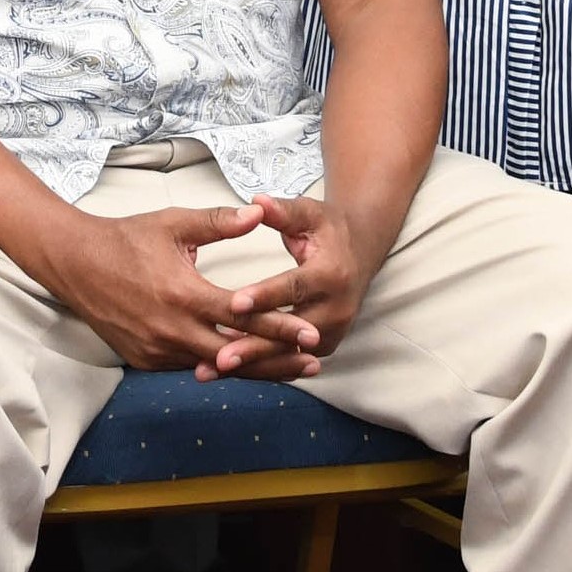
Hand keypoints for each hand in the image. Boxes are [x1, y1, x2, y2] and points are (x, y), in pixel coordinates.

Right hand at [38, 200, 315, 378]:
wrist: (75, 263)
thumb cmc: (126, 239)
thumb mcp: (173, 224)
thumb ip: (218, 223)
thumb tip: (257, 214)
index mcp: (183, 295)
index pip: (243, 317)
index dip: (280, 327)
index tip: (311, 334)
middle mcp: (172, 330)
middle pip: (236, 355)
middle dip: (277, 361)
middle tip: (315, 364)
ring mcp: (157, 350)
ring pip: (215, 367)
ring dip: (252, 369)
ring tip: (288, 371)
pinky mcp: (145, 361)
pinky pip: (190, 367)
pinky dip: (218, 367)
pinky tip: (242, 366)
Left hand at [218, 197, 384, 379]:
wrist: (359, 253)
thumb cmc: (327, 230)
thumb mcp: (308, 213)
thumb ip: (282, 210)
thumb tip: (256, 201)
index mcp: (331, 274)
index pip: (294, 288)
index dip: (265, 296)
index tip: (234, 302)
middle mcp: (336, 309)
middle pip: (290, 332)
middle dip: (254, 346)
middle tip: (219, 357)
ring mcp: (331, 331)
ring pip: (286, 352)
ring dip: (251, 363)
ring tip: (212, 370)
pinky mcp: (323, 345)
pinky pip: (287, 358)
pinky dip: (257, 365)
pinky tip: (225, 369)